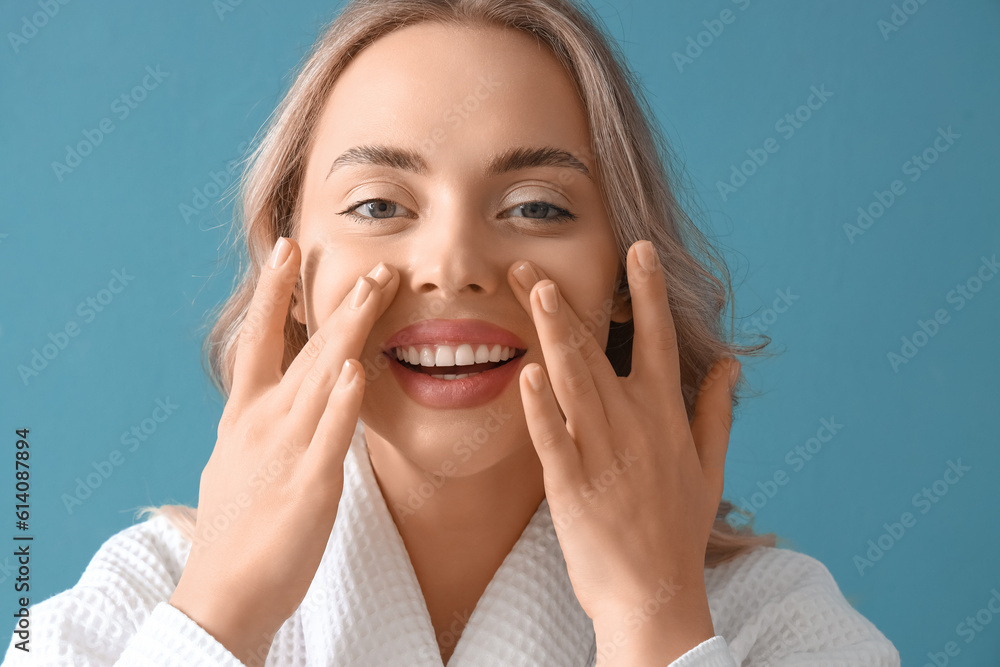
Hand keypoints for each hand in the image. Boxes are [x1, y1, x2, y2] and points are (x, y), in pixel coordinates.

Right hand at [169, 237, 397, 665]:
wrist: (223, 593)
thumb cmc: (235, 530)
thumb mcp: (235, 461)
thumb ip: (257, 424)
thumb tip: (269, 399)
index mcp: (244, 415)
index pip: (258, 339)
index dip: (273, 291)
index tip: (288, 248)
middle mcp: (263, 423)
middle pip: (305, 348)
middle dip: (340, 302)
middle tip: (374, 262)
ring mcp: (285, 451)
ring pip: (321, 376)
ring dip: (350, 329)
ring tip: (376, 287)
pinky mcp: (309, 486)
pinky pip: (330, 435)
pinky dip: (342, 399)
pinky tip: (356, 368)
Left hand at [507, 239, 738, 662]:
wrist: (656, 596)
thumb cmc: (678, 530)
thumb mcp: (709, 468)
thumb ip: (714, 411)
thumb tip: (729, 364)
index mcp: (666, 415)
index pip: (657, 339)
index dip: (647, 292)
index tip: (638, 250)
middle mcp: (634, 424)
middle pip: (597, 350)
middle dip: (566, 303)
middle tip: (533, 265)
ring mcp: (602, 453)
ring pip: (573, 381)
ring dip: (553, 333)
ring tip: (533, 290)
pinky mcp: (571, 486)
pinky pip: (554, 437)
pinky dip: (540, 406)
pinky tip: (525, 373)